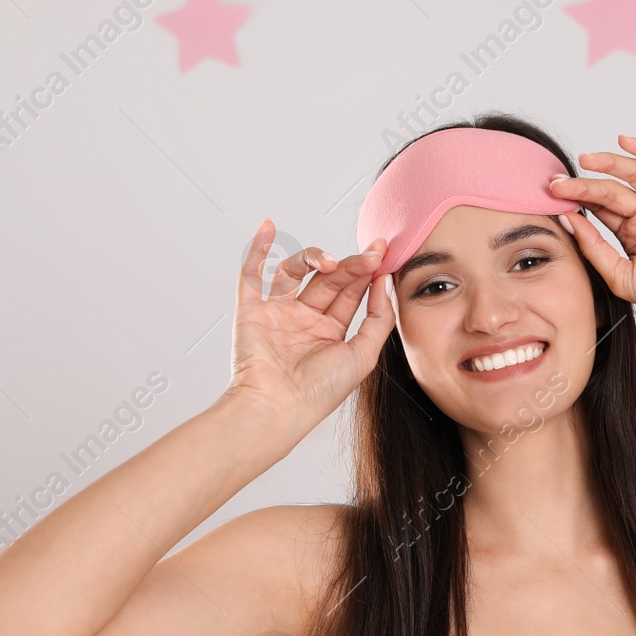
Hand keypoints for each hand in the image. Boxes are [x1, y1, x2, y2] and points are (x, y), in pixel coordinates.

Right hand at [223, 219, 395, 427]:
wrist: (278, 407)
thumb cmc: (320, 391)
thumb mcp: (364, 355)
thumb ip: (379, 318)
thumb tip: (384, 283)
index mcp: (329, 333)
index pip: (350, 293)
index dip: (366, 271)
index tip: (383, 252)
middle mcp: (303, 321)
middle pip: (328, 279)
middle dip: (350, 264)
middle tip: (371, 252)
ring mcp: (277, 313)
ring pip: (296, 272)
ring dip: (313, 258)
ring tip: (329, 261)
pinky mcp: (252, 311)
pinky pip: (252, 274)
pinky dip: (258, 249)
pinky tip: (269, 228)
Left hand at [550, 135, 635, 333]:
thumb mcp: (621, 277)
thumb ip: (594, 248)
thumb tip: (567, 221)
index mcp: (632, 234)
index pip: (599, 210)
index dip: (575, 201)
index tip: (550, 196)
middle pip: (610, 191)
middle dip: (583, 185)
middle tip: (557, 183)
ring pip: (634, 174)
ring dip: (609, 163)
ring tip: (584, 160)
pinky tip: (624, 143)